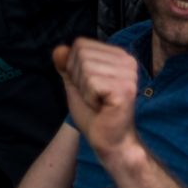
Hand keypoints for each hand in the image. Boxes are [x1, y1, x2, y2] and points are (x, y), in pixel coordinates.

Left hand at [54, 38, 140, 161]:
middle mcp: (127, 59)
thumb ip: (66, 66)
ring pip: (86, 68)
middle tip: (94, 98)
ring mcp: (128, 73)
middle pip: (82, 54)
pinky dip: (89, 98)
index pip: (81, 44)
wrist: (110, 142)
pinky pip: (91, 82)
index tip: (89, 88)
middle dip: (79, 80)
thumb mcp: (75, 86)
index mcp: (117, 55)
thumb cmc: (94, 116)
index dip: (74, 68)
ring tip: (99, 103)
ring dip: (85, 91)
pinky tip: (102, 107)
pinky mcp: (125, 88)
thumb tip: (58, 49)